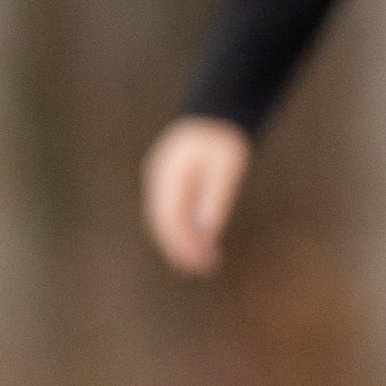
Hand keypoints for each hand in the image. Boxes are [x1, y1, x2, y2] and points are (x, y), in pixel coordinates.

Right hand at [141, 118, 252, 276]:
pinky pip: (169, 212)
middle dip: (180, 249)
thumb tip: (208, 231)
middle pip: (162, 223)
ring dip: (179, 242)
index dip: (183, 245)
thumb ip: (216, 196)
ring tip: (203, 263)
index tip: (201, 264)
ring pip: (163, 219)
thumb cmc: (224, 140)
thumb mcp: (227, 166)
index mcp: (170, 177)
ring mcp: (159, 181)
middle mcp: (158, 180)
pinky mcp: (168, 183)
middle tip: (203, 270)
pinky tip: (198, 242)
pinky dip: (180, 229)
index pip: (170, 219)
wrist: (214, 115)